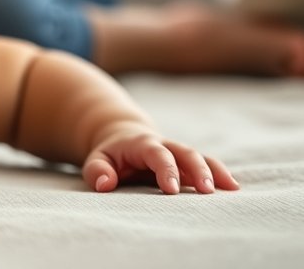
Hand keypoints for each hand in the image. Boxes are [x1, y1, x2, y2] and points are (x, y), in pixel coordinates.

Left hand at [82, 127, 238, 194]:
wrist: (124, 138)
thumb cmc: (111, 155)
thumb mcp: (97, 160)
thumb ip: (97, 170)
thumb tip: (105, 184)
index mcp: (142, 144)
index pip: (156, 154)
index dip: (165, 169)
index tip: (171, 190)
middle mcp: (166, 145)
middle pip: (185, 153)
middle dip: (197, 170)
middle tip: (206, 191)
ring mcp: (179, 153)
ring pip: (201, 157)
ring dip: (215, 171)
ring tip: (231, 189)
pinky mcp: (188, 163)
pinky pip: (208, 165)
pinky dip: (220, 174)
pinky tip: (233, 188)